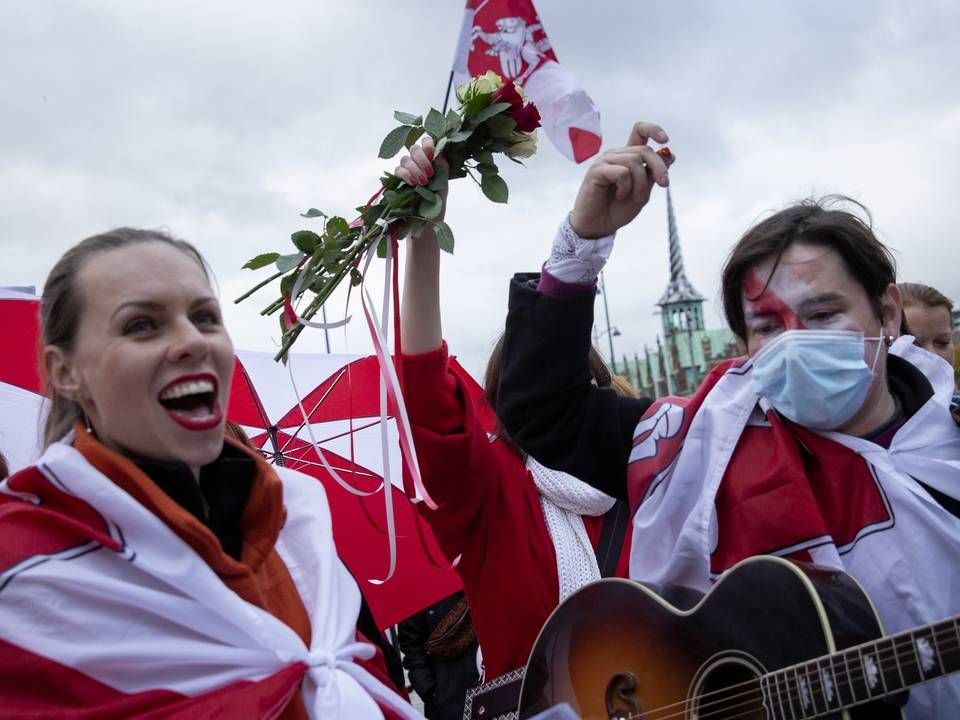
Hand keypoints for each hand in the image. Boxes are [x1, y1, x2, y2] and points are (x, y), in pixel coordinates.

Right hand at [394, 136, 448, 226]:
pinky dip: (405, 174)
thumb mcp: (443, 186)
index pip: (427, 143)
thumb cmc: (436, 206)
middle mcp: (418, 164)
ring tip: (422, 183)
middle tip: (429, 174)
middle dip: (422, 159)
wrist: (425, 225)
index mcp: (431, 162)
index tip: (432, 155)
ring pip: (405, 159)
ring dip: (414, 168)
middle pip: (414, 148)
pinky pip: (397, 170)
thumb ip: (442, 168)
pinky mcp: (397, 181)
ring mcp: (407, 172)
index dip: (428, 145)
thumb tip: (440, 149)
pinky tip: (412, 183)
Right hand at [569, 122, 670, 238]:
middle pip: (644, 150)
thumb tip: (670, 155)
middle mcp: (616, 155)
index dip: (653, 130)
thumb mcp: (643, 191)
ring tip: (634, 198)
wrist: (598, 226)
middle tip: (664, 184)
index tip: (665, 140)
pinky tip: (619, 196)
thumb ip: (653, 174)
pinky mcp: (597, 170)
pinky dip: (626, 187)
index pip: (639, 131)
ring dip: (641, 183)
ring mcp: (605, 161)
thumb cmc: (617, 210)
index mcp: (627, 157)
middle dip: (659, 168)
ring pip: (634, 161)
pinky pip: (622, 172)